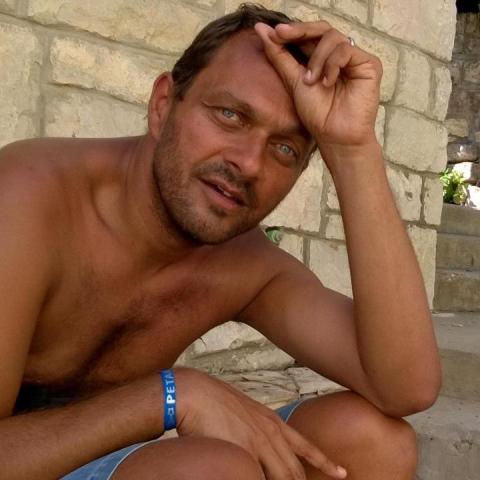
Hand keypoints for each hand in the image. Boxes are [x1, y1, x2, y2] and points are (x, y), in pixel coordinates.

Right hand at [176, 369, 346, 479]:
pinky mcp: (240, 454)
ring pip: (281, 478)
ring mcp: (256, 445)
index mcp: (272, 422)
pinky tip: (256, 479)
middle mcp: (270, 434)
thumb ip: (259, 428)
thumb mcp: (246, 411)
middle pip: (294, 473)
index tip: (342, 473)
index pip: (305, 447)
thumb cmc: (216, 401)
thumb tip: (263, 446)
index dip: (324, 462)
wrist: (195, 393)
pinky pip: (255, 477)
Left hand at [254, 21, 381, 150]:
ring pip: (332, 37)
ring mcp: (355, 58)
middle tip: (281, 34)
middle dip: (299, 30)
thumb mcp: (293, 81)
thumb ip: (279, 55)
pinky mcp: (369, 64)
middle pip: (321, 28)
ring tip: (311, 81)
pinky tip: (328, 83)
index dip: (292, 31)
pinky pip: (346, 50)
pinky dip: (332, 64)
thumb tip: (261, 29)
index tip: (273, 32)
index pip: (308, 34)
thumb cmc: (317, 114)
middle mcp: (339, 55)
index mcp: (322, 58)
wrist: (334, 136)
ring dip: (316, 58)